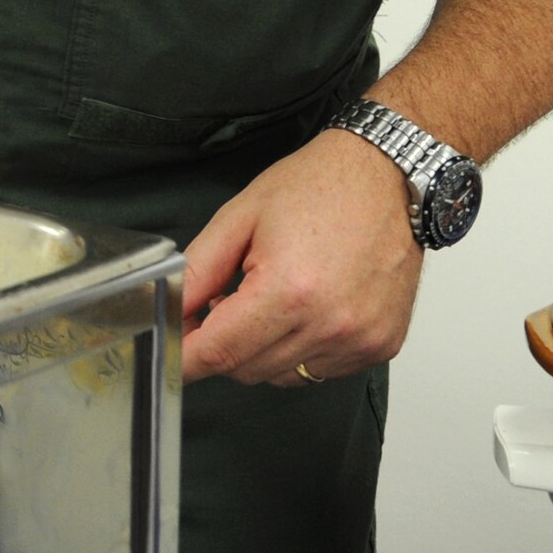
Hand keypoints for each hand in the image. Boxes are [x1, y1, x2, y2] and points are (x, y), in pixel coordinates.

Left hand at [180, 129, 424, 385]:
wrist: (384, 176)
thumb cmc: (317, 187)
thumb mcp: (240, 216)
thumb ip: (198, 270)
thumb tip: (171, 309)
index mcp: (289, 290)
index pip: (220, 350)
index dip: (185, 358)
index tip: (168, 353)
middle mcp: (329, 325)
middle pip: (248, 370)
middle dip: (222, 344)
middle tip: (221, 302)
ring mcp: (359, 341)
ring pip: (283, 376)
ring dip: (262, 348)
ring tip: (267, 296)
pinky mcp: (380, 346)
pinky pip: (321, 370)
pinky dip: (300, 349)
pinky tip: (303, 308)